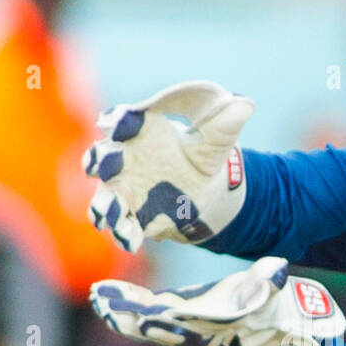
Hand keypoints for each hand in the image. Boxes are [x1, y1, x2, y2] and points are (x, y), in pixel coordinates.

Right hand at [82, 80, 253, 252]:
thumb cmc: (198, 158)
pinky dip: (124, 235)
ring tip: (111, 214)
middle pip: (101, 157)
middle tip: (105, 164)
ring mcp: (123, 191)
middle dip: (100, 160)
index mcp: (140, 132)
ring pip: (104, 197)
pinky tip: (133, 241)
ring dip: (104, 206)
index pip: (122, 121)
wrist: (201, 193)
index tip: (121, 122)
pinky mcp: (131, 218)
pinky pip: (121, 227)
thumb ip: (223, 125)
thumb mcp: (214, 142)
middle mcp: (123, 159)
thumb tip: (245, 105)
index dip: (118, 121)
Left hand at [89, 257, 345, 345]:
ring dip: (128, 315)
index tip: (131, 302)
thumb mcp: (284, 299)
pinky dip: (139, 317)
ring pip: (155, 327)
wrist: (298, 344)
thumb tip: (277, 273)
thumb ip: (275, 286)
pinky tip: (119, 308)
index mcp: (219, 322)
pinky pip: (161, 326)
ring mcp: (198, 334)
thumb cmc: (291, 317)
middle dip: (129, 314)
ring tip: (101, 300)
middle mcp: (204, 333)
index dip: (151, 309)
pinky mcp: (197, 331)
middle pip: (158, 325)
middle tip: (99, 300)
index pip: (178, 316)